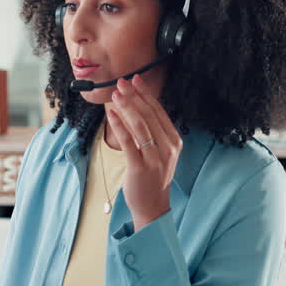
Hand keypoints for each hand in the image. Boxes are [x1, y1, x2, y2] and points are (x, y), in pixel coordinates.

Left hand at [106, 74, 181, 230]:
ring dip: (126, 107)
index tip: (135, 79)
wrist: (153, 206)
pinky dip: (119, 126)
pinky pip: (129, 142)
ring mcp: (156, 158)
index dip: (146, 93)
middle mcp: (168, 147)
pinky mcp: (140, 167)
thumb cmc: (153, 177)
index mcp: (174, 140)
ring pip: (140, 125)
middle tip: (121, 82)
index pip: (159, 111)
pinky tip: (111, 114)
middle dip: (134, 96)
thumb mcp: (159, 152)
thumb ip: (153, 132)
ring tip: (115, 94)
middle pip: (149, 115)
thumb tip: (138, 106)